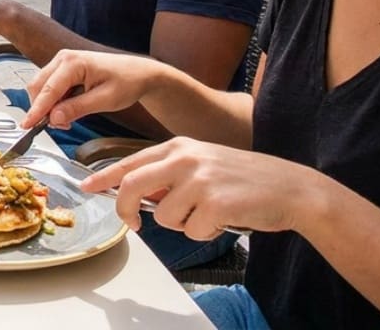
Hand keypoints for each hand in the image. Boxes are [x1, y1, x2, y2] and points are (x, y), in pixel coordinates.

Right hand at [19, 49, 163, 130]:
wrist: (139, 72)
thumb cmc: (127, 81)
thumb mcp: (106, 100)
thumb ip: (77, 108)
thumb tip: (53, 118)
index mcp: (73, 62)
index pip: (48, 90)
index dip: (36, 110)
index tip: (27, 126)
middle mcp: (63, 58)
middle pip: (38, 87)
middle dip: (42, 109)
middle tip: (59, 127)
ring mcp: (61, 62)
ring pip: (41, 88)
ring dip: (48, 107)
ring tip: (67, 120)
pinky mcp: (63, 69)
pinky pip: (49, 87)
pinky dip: (53, 102)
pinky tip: (67, 110)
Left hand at [81, 137, 318, 238]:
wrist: (292, 188)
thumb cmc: (246, 180)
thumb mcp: (203, 164)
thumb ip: (170, 175)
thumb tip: (138, 196)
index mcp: (180, 146)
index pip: (131, 162)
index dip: (105, 178)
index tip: (88, 188)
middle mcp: (185, 158)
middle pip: (132, 186)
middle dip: (124, 209)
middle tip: (133, 224)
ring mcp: (199, 180)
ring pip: (163, 216)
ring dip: (182, 224)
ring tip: (208, 212)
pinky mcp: (214, 203)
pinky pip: (191, 231)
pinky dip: (204, 233)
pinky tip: (223, 219)